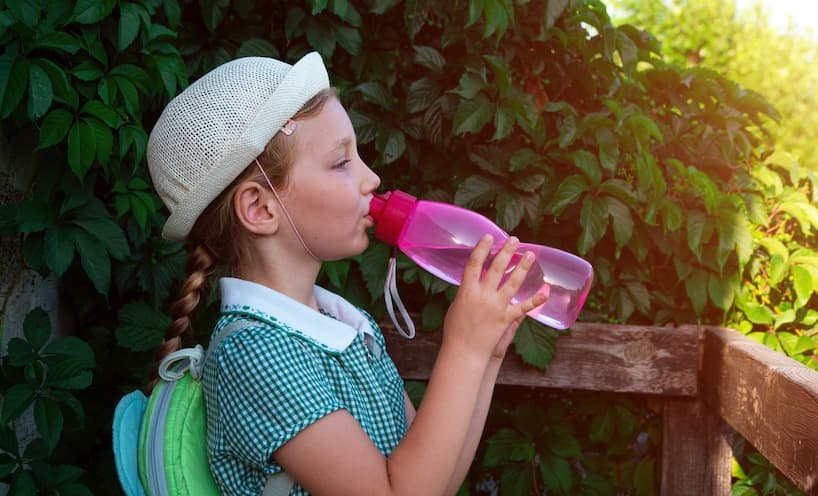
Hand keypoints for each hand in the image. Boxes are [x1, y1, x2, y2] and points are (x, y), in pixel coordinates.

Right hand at [443, 235, 548, 360]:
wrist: (463, 353)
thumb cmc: (455, 331)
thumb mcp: (455, 307)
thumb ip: (466, 293)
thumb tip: (472, 284)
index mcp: (466, 292)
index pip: (474, 264)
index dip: (482, 248)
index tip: (489, 237)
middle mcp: (482, 296)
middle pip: (496, 268)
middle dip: (506, 252)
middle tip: (515, 240)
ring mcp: (495, 307)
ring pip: (512, 283)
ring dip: (522, 267)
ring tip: (531, 255)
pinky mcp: (505, 320)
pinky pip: (522, 308)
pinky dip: (534, 301)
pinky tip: (544, 293)